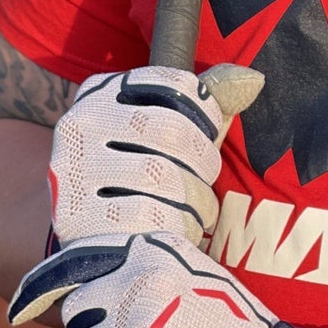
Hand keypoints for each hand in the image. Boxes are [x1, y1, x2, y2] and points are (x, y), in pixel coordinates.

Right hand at [46, 63, 263, 249]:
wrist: (96, 247)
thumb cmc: (142, 179)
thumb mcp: (169, 133)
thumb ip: (205, 103)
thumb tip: (252, 80)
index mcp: (100, 93)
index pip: (174, 84)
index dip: (206, 111)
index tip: (210, 132)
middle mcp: (79, 125)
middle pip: (173, 131)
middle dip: (204, 160)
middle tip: (205, 179)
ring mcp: (74, 170)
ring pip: (164, 177)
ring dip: (197, 201)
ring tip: (197, 211)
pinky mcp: (79, 217)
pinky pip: (151, 215)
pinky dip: (177, 227)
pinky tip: (175, 231)